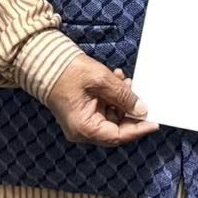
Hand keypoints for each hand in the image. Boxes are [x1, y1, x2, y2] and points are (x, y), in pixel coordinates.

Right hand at [44, 57, 158, 146]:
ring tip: (123, 80)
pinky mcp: (83, 112)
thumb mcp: (100, 80)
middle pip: (116, 127)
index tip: (154, 122)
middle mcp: (82, 130)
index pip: (117, 136)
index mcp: (84, 127)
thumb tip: (141, 109)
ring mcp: (82, 122)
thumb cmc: (68, 72)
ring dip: (121, 99)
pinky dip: (112, 97)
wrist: (44, 62)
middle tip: (140, 92)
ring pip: (112, 116)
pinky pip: (104, 109)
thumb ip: (123, 96)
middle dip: (130, 109)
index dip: (138, 129)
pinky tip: (116, 80)